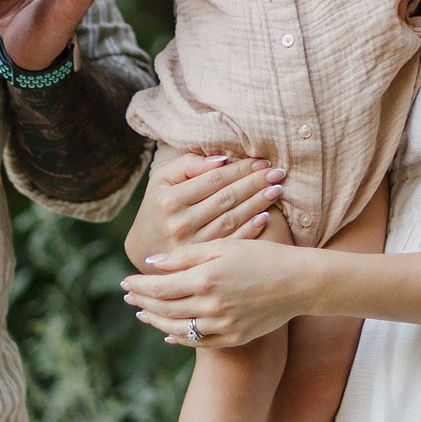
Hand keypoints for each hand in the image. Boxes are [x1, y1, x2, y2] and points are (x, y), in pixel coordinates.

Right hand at [122, 151, 283, 268]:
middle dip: (255, 183)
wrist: (143, 249)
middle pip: (226, 199)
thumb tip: (222, 160)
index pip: (214, 180)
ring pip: (232, 219)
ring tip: (276, 190)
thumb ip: (188, 165)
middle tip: (277, 173)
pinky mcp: (201, 261)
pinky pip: (231, 242)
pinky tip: (265, 216)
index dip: (240, 169)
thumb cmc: (157, 207)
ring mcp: (192, 245)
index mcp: (170, 200)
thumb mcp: (162, 180)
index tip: (261, 162)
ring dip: (257, 203)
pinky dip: (250, 229)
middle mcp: (180, 223)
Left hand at [122, 236, 314, 347]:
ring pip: (177, 329)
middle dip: (142, 303)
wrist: (299, 283)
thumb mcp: (223, 246)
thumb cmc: (262, 256)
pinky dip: (179, 338)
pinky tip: (168, 333)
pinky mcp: (234, 338)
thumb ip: (185, 255)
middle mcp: (211, 306)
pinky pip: (199, 343)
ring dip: (156, 322)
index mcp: (206, 279)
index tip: (125, 282)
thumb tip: (151, 263)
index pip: (159, 287)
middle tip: (129, 297)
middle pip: (164, 309)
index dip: (139, 286)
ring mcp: (222, 326)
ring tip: (143, 314)